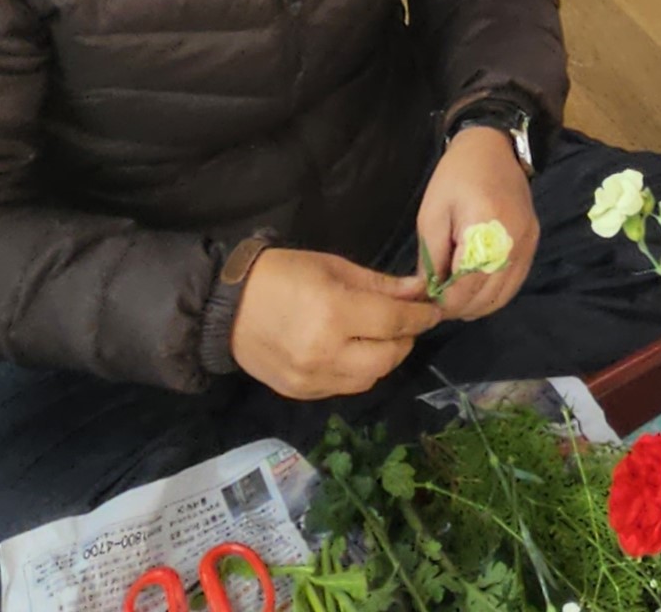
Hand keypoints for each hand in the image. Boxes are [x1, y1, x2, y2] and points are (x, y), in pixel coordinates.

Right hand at [228, 249, 433, 400]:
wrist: (226, 306)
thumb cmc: (283, 274)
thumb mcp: (334, 267)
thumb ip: (380, 285)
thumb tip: (419, 291)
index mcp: (334, 313)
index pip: (394, 322)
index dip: (420, 317)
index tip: (434, 311)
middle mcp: (325, 353)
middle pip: (387, 358)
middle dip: (404, 340)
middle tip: (404, 323)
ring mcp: (311, 379)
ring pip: (369, 379)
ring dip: (383, 359)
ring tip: (379, 337)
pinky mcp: (300, 393)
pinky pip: (344, 388)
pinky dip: (358, 372)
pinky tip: (354, 352)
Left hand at [415, 123, 543, 324]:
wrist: (493, 147)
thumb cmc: (456, 176)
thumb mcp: (432, 214)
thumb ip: (430, 258)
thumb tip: (425, 295)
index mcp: (485, 228)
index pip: (467, 285)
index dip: (445, 302)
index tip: (427, 305)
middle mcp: (514, 241)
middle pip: (487, 296)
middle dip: (459, 307)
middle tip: (436, 303)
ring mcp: (528, 244)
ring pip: (503, 296)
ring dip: (476, 305)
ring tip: (454, 298)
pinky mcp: (532, 244)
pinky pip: (514, 283)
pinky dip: (494, 295)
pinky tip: (475, 290)